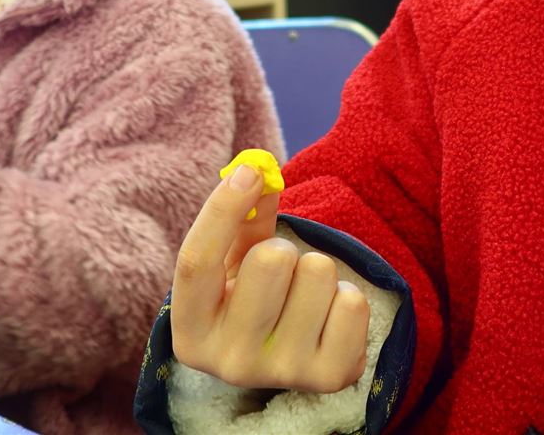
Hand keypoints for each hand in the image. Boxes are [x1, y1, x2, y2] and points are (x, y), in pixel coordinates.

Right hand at [170, 164, 369, 391]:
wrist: (285, 360)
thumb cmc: (252, 299)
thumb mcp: (235, 262)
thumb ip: (244, 217)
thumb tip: (259, 166)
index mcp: (191, 332)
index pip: (196, 262)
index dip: (222, 209)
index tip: (250, 172)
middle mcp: (229, 363)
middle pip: (270, 260)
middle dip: (283, 249)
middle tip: (280, 273)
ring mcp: (281, 373)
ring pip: (318, 272)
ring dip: (317, 272)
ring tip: (304, 297)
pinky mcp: (330, 378)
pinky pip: (353, 302)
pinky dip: (346, 297)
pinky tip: (328, 318)